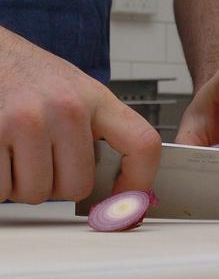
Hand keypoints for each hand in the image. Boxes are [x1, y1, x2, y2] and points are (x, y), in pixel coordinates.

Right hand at [0, 28, 160, 203]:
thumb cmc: (33, 78)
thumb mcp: (79, 93)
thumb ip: (101, 133)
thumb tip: (121, 190)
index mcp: (97, 99)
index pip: (143, 144)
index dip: (140, 181)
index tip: (127, 200)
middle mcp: (67, 109)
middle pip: (77, 187)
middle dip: (58, 184)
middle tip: (45, 160)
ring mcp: (28, 121)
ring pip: (37, 193)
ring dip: (23, 184)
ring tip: (19, 151)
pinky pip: (1, 189)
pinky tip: (1, 154)